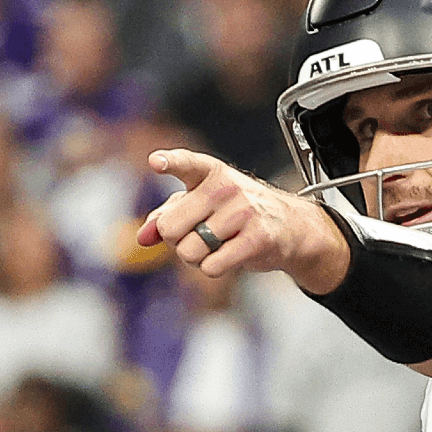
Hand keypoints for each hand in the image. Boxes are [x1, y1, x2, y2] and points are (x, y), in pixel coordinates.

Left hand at [135, 148, 350, 292]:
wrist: (289, 227)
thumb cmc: (236, 214)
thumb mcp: (200, 206)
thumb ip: (166, 215)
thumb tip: (143, 237)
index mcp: (210, 173)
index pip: (187, 163)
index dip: (170, 162)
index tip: (156, 162)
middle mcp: (226, 187)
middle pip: (171, 228)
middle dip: (176, 241)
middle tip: (197, 236)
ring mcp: (244, 211)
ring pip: (190, 251)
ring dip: (196, 258)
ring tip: (216, 246)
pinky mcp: (257, 238)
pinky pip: (212, 266)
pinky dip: (213, 268)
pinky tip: (229, 256)